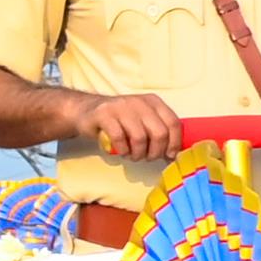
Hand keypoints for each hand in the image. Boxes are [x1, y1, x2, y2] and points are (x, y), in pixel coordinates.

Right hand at [74, 89, 189, 164]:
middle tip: (148, 158)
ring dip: (138, 154)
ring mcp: (121, 107)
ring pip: (140, 137)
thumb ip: (158, 132)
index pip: (173, 123)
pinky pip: (119, 138)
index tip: (168, 156)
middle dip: (156, 152)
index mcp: (154, 102)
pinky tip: (121, 151)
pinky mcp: (104, 114)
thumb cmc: (120, 121)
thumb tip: (174, 155)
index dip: (174, 143)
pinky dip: (123, 150)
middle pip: (159, 133)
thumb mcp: (143, 121)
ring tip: (133, 156)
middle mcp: (139, 102)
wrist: (86, 111)